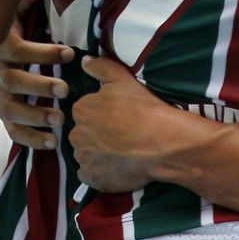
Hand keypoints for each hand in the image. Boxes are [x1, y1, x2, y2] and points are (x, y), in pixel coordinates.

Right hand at [0, 0, 73, 148]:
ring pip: (11, 110)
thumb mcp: (7, 9)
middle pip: (14, 83)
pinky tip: (51, 144)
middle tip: (66, 90)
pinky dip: (29, 139)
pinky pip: (10, 129)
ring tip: (60, 120)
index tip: (70, 52)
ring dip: (35, 117)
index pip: (21, 51)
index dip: (44, 52)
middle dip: (40, 87)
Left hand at [71, 56, 211, 193]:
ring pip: (86, 154)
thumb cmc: (144, 109)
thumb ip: (100, 67)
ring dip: (98, 153)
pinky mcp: (92, 178)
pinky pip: (90, 174)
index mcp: (81, 109)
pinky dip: (100, 172)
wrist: (162, 143)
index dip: (102, 115)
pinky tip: (118, 166)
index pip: (85, 111)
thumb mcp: (123, 78)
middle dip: (97, 134)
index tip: (119, 118)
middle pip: (83, 133)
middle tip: (122, 135)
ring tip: (123, 152)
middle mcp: (76, 134)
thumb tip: (84, 61)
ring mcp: (83, 158)